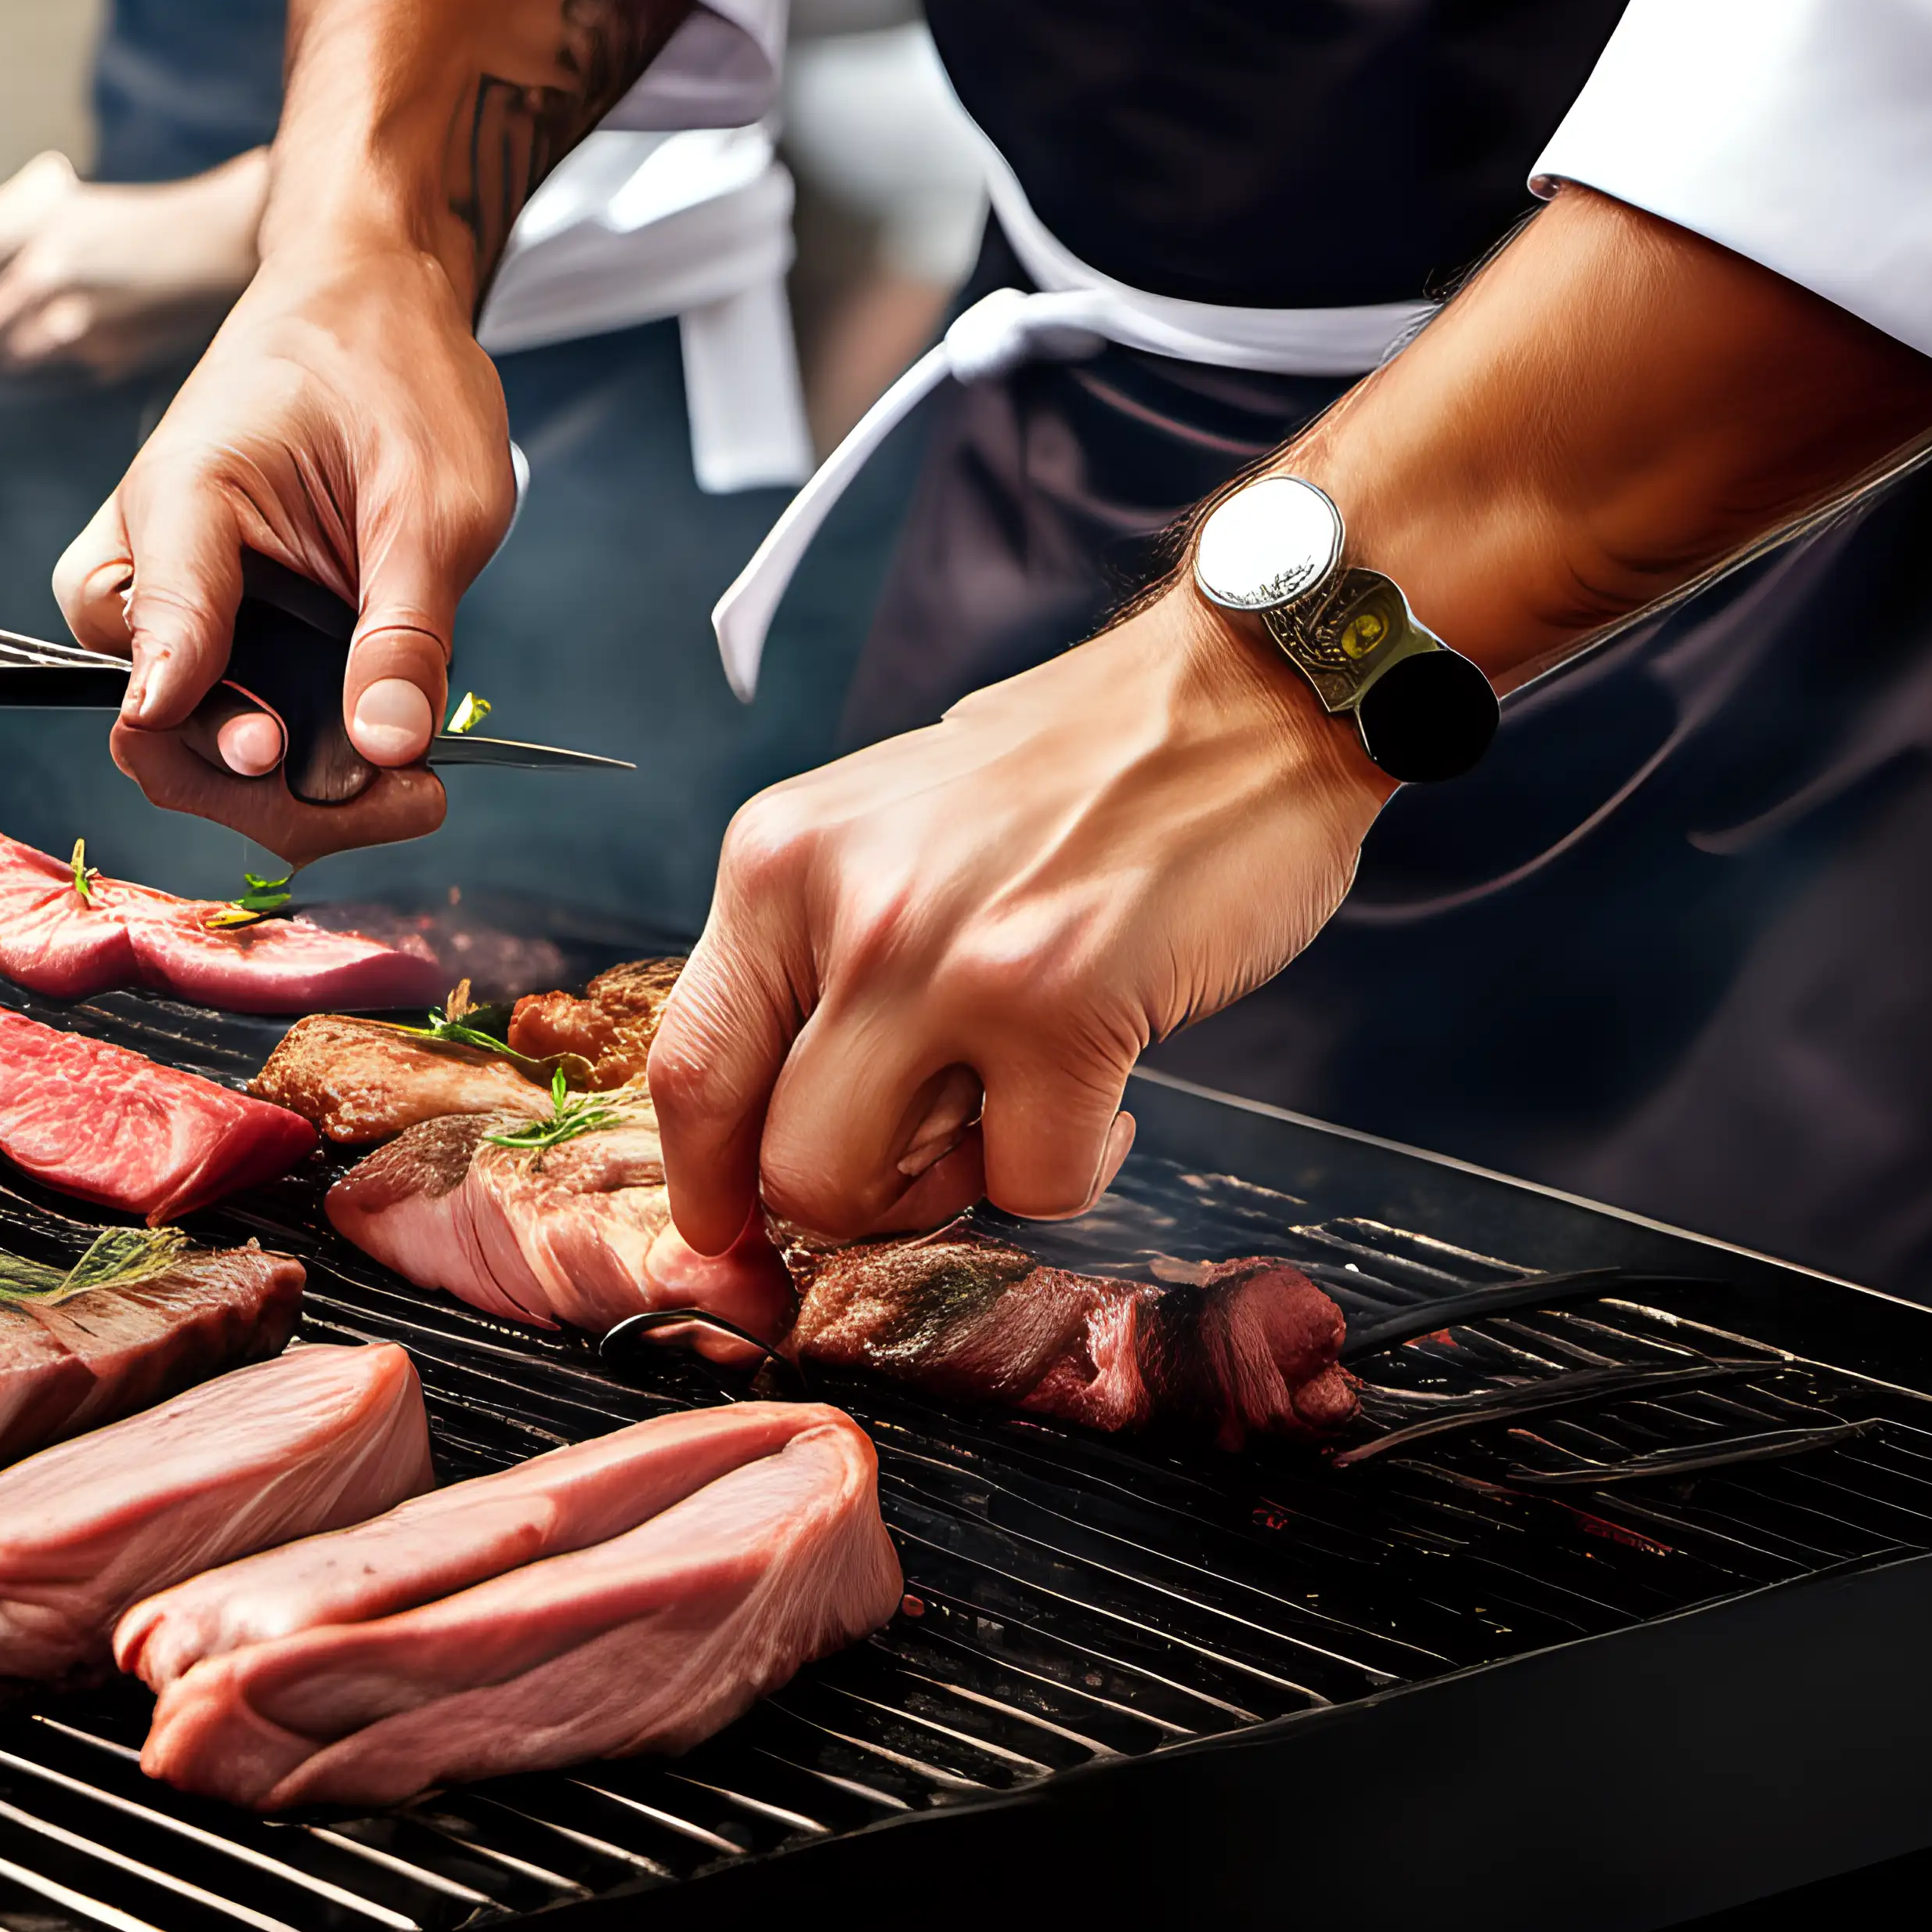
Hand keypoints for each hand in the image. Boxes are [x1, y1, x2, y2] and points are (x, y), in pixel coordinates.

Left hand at [0, 149, 267, 388]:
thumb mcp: (53, 214)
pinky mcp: (100, 350)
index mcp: (22, 211)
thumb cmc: (123, 233)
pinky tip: (77, 341)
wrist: (214, 243)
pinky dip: (43, 370)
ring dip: (2, 362)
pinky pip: (41, 379)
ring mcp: (73, 308)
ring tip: (50, 327)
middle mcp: (42, 255)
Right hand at [51, 240, 516, 861]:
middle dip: (259, 789)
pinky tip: (371, 760)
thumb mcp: (437, 499)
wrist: (367, 299)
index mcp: (182, 497)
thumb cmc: (391, 365)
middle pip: (153, 721)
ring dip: (275, 789)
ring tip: (404, 792)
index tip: (272, 758)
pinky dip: (285, 755)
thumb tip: (390, 749)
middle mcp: (144, 556)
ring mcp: (164, 595)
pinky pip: (214, 713)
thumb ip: (405, 628)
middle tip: (397, 800)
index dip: (206, 717)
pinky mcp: (203, 621)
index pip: (154, 631)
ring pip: (177, 737)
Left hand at [649, 602, 1392, 1251]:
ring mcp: (946, 960)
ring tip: (1020, 1098)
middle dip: (859, 1198)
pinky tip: (1110, 1092)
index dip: (704, 1183)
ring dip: (957, 1184)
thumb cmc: (1072, 775)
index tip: (731, 1235)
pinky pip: (1030, 1184)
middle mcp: (842, 906)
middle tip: (940, 1145)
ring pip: (872, 1190)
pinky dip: (1074, 1168)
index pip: (691, 1067)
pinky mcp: (1063, 1007)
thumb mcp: (882, 830)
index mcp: (779, 861)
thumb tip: (765, 1113)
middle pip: (779, 1162)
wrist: (1239, 696)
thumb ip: (816, 952)